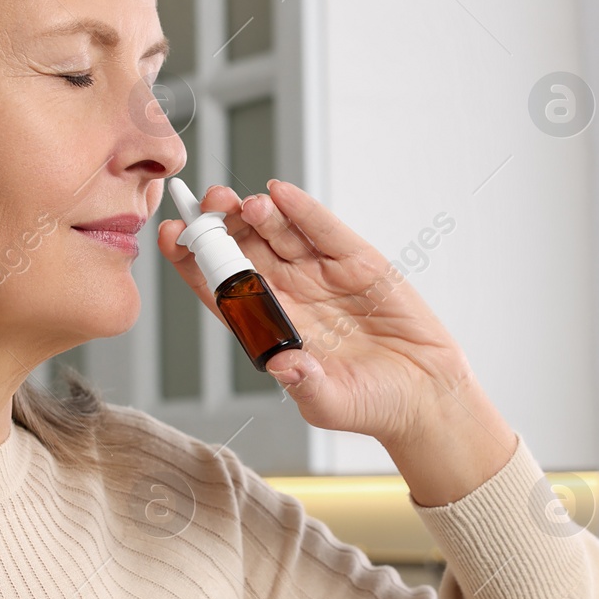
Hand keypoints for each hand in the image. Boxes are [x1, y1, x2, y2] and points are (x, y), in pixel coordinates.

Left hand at [157, 179, 472, 446]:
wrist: (426, 394)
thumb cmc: (372, 403)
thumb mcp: (332, 402)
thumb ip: (306, 384)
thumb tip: (281, 365)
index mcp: (271, 330)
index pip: (223, 290)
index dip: (196, 263)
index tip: (173, 238)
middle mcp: (290, 296)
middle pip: (244, 253)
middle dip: (222, 227)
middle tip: (206, 205)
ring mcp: (322, 276)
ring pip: (279, 235)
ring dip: (257, 215)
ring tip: (241, 203)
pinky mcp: (357, 263)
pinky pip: (324, 231)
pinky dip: (303, 211)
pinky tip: (280, 194)